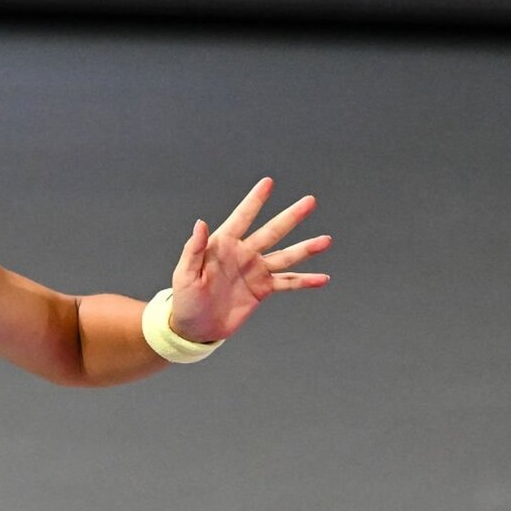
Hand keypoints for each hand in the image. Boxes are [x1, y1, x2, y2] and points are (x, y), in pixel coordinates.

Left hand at [168, 177, 330, 342]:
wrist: (195, 327)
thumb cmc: (185, 299)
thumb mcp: (185, 274)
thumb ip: (193, 249)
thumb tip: (200, 223)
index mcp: (223, 245)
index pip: (241, 217)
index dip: (254, 200)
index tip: (268, 183)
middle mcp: (244, 253)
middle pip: (272, 231)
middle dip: (291, 217)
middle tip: (310, 201)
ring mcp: (256, 270)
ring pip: (285, 256)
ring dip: (306, 249)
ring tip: (325, 241)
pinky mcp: (263, 289)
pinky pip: (287, 283)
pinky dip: (304, 281)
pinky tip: (322, 278)